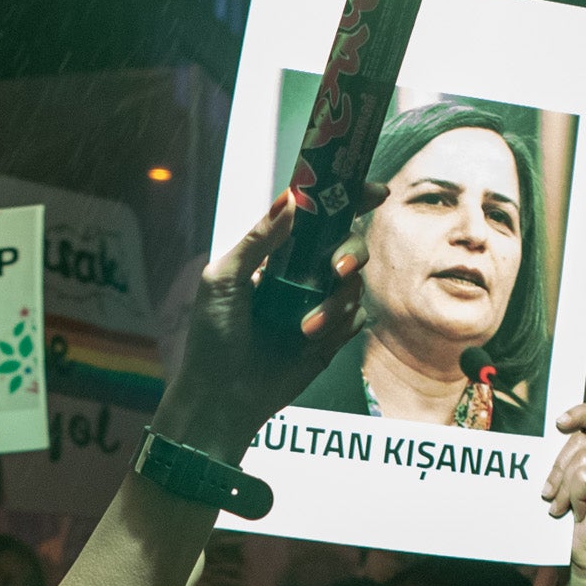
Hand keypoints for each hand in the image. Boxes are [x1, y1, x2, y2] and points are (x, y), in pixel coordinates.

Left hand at [159, 187, 332, 461]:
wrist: (222, 394)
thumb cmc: (212, 335)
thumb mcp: (222, 280)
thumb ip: (257, 240)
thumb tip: (289, 199)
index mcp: (276, 253)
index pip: (317, 216)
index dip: (347, 198)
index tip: (373, 191)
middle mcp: (303, 273)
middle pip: (348, 243)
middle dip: (350, 251)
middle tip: (335, 268)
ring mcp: (320, 303)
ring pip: (354, 283)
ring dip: (334, 302)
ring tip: (304, 328)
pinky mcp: (332, 335)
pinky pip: (357, 318)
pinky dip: (340, 325)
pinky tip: (313, 341)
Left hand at [541, 404, 585, 573]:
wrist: (581, 555)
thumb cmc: (567, 523)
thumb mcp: (560, 485)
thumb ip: (561, 462)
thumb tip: (548, 437)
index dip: (581, 412)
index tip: (559, 422)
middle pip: (579, 442)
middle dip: (557, 469)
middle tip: (550, 496)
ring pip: (580, 459)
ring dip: (564, 487)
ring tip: (564, 507)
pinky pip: (584, 476)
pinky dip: (574, 495)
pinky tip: (578, 513)